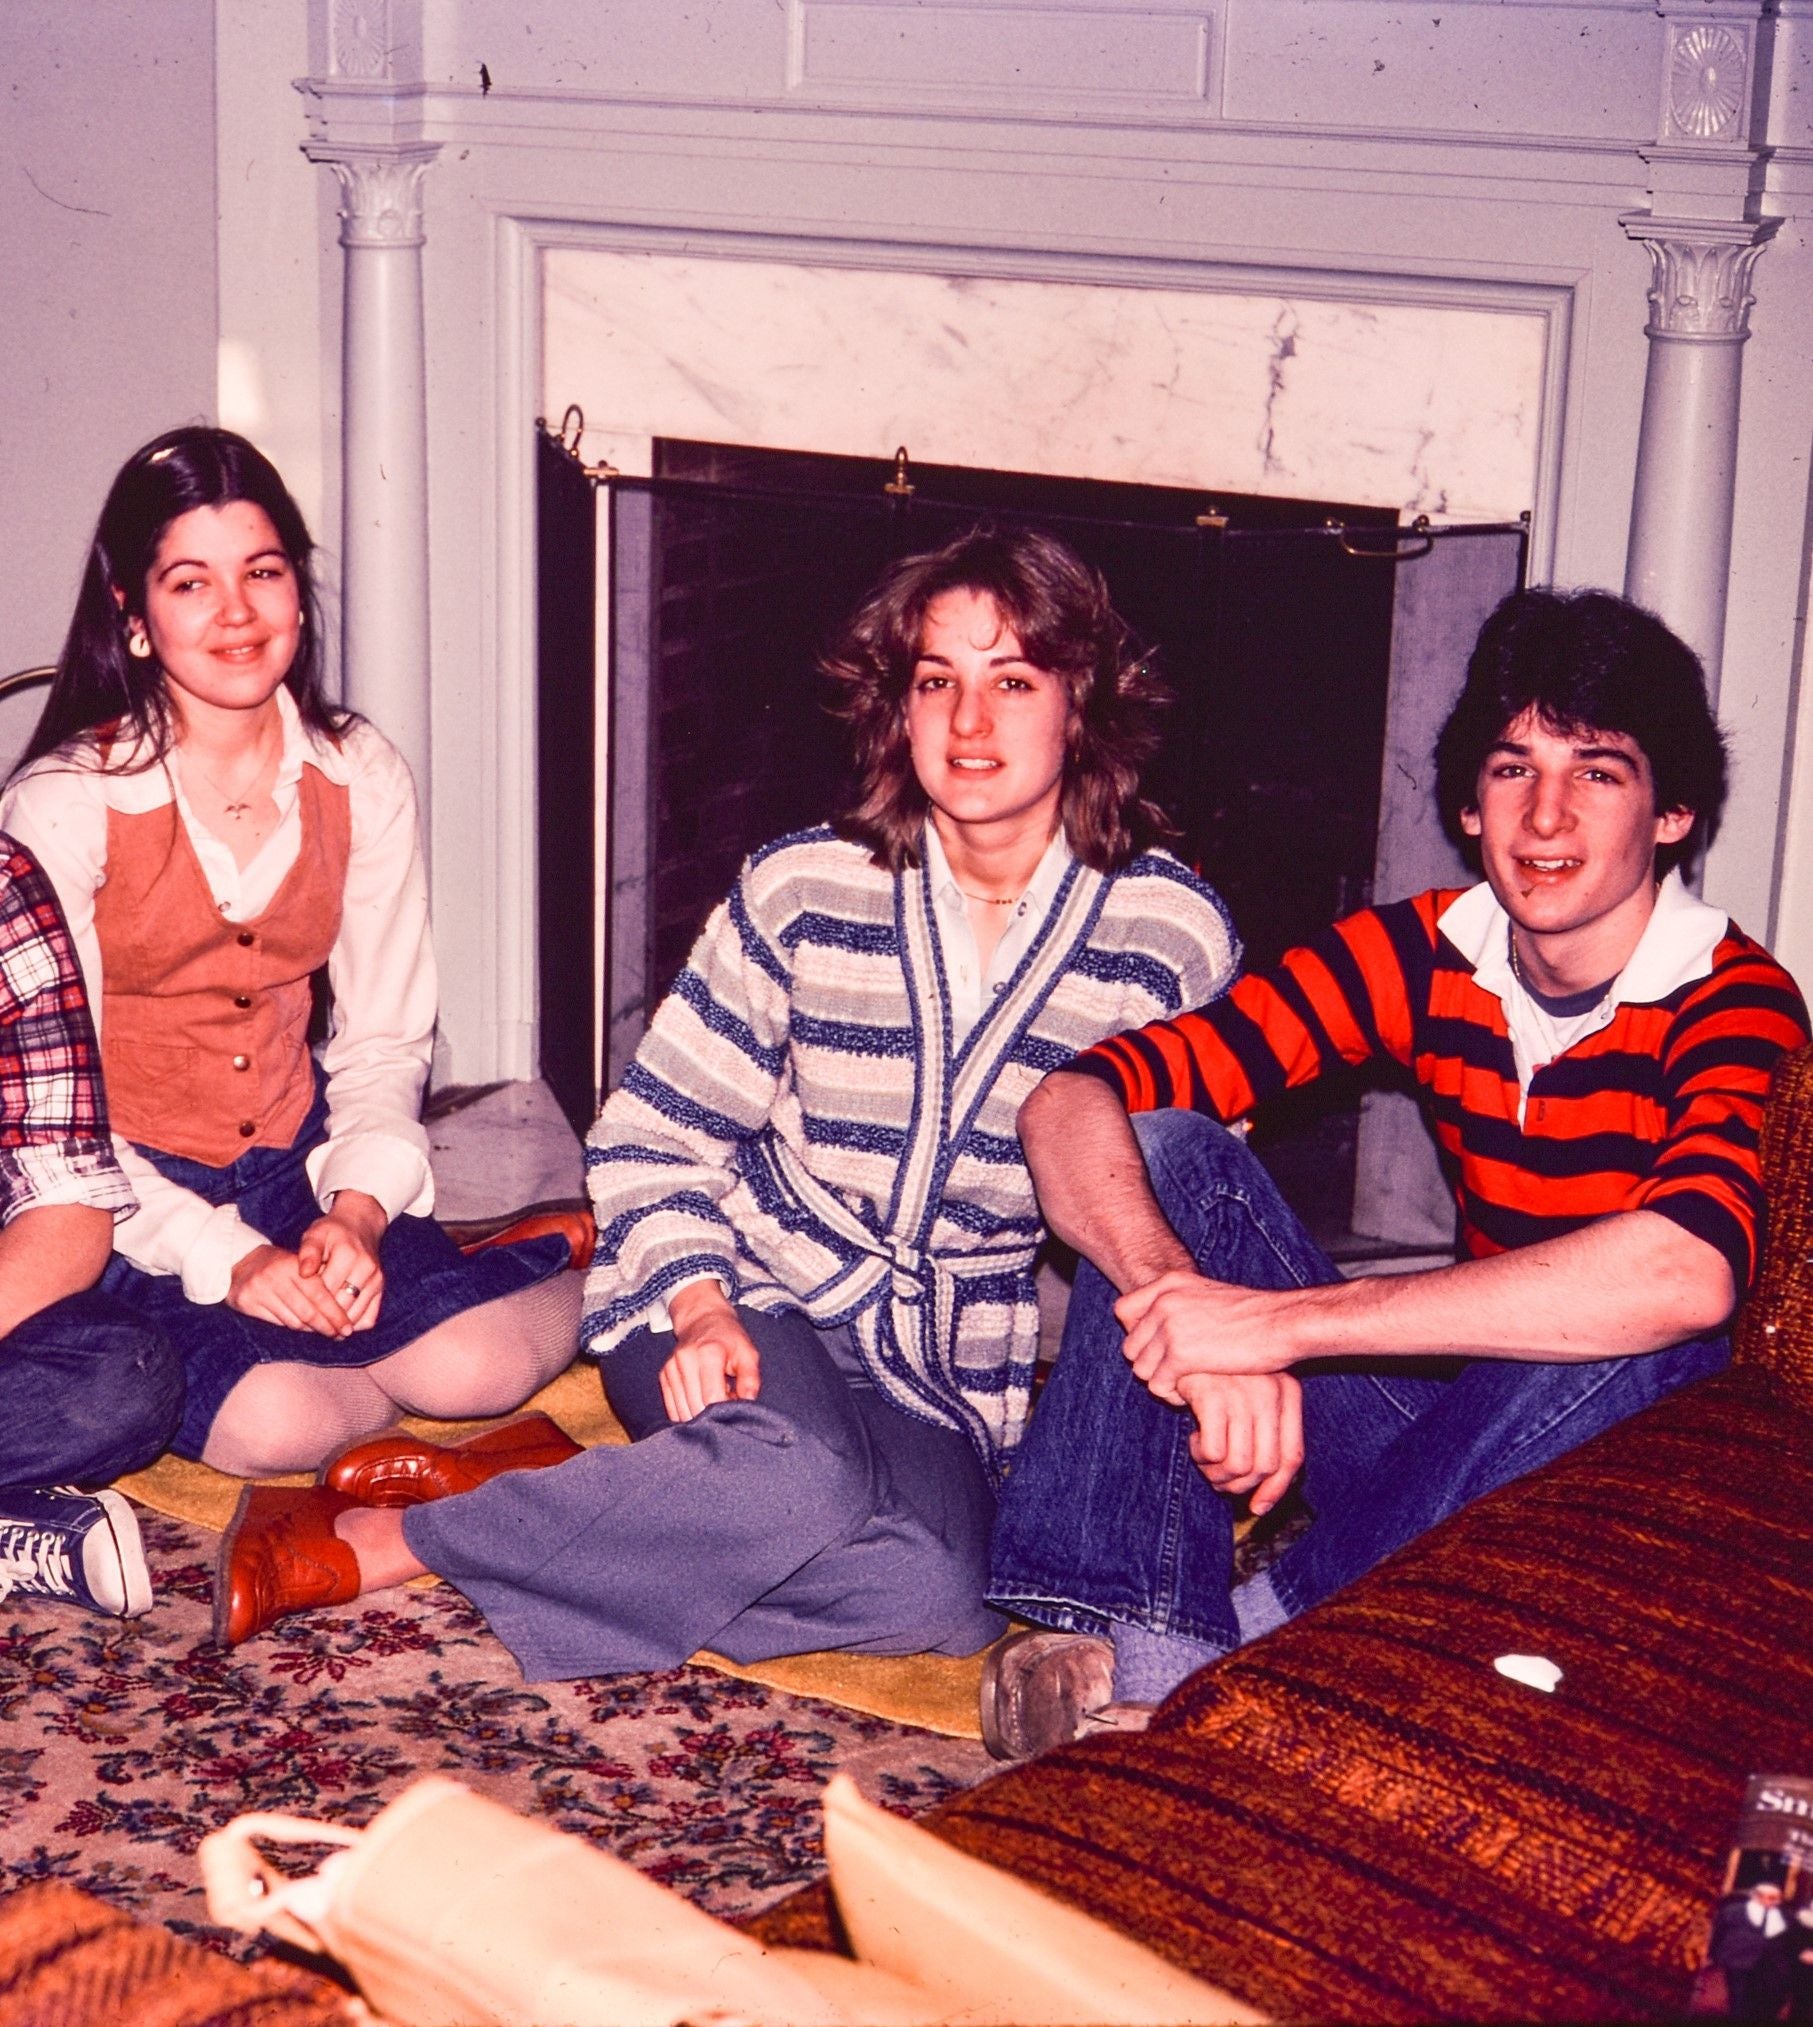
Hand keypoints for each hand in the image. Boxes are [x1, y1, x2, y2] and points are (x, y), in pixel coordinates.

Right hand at [228, 1244, 357, 1335]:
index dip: (335, 1314)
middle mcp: (275, 1277)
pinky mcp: (247, 1302)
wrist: (239, 1261)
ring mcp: (259, 1290)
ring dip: (311, 1330)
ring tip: (325, 1332)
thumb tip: (344, 1311)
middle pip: (307, 1311)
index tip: (348, 1327)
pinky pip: (277, 1323)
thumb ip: (318, 1281)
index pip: (319, 1294)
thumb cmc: (279, 1264)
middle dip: (326, 1326)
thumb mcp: (298, 1264)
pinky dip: (293, 1328)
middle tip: (340, 1335)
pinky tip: (303, 1329)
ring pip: (293, 1321)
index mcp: (292, 1265)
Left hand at [297, 1190, 387, 1331]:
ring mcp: (376, 1280)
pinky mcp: (381, 1289)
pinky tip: (338, 1323)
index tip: (296, 1310)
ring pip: (355, 1316)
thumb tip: (303, 1273)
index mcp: (348, 1255)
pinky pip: (369, 1318)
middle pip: (341, 1306)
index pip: (325, 1290)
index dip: (309, 1303)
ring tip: (319, 1327)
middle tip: (304, 1324)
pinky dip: (354, 1325)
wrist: (360, 1225)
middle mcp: (366, 1269)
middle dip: (322, 1317)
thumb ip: (308, 1253)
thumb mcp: (315, 1234)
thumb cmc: (332, 1231)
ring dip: (337, 1325)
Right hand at [660, 1280, 760, 1421]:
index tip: (734, 1403)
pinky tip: (699, 1400)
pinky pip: (672, 1408)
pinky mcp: (663, 1376)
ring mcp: (671, 1369)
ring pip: (683, 1411)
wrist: (702, 1319)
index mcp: (708, 1353)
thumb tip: (747, 1404)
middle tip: (726, 1401)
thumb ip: (750, 1380)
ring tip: (713, 1398)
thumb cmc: (728, 1338)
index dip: (725, 1409)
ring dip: (699, 1414)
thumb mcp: (748, 1353)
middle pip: (696, 1407)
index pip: (712, 1398)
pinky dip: (687, 1412)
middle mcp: (685, 1361)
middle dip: (713, 1414)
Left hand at [1116, 1269, 1302, 1400]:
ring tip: (1186, 1384)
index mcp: (1169, 1283)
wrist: (1283, 1323)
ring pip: (1141, 1369)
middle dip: (1151, 1365)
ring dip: (1161, 1382)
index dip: (1137, 1335)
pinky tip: (1192, 1394)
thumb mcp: (1209, 1295)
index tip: (1159, 1349)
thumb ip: (1180, 1305)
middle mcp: (1164, 1301)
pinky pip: (1157, 1385)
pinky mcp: (1181, 1354)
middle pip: (1130, 1346)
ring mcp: (1171, 1326)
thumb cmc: (1254, 1315)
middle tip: (1177, 1374)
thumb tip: (1156, 1331)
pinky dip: (1173, 1395)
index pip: (1123, 1310)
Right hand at [1175, 1370, 1302, 1513]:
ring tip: (1203, 1459)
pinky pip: (1213, 1452)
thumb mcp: (1249, 1395)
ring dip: (1216, 1474)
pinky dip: (1201, 1456)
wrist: (1184, 1333)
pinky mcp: (1213, 1394)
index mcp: (1287, 1392)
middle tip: (1218, 1480)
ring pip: (1239, 1465)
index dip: (1276, 1490)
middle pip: (1266, 1467)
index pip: (1292, 1457)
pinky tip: (1194, 1438)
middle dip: (1239, 1486)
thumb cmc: (1215, 1372)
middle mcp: (1271, 1392)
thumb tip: (1262, 1500)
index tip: (1257, 1508)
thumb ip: (1262, 1436)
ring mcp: (1243, 1392)